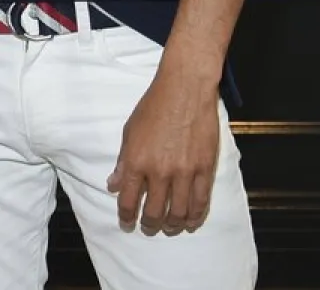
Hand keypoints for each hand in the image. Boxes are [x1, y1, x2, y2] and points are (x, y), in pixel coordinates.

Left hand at [108, 67, 220, 235]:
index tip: (126, 223)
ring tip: (169, 228)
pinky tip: (190, 222)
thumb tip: (114, 185)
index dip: (126, 216)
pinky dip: (195, 216)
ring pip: (179, 212)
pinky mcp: (205, 169)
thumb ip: (123, 162)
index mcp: (137, 161)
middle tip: (148, 228)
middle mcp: (160, 171)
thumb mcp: (129, 132)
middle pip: (155, 212)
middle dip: (150, 225)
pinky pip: (201, 202)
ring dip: (173, 225)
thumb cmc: (153, 107)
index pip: (129, 200)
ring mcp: (185, 172)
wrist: (184, 90)